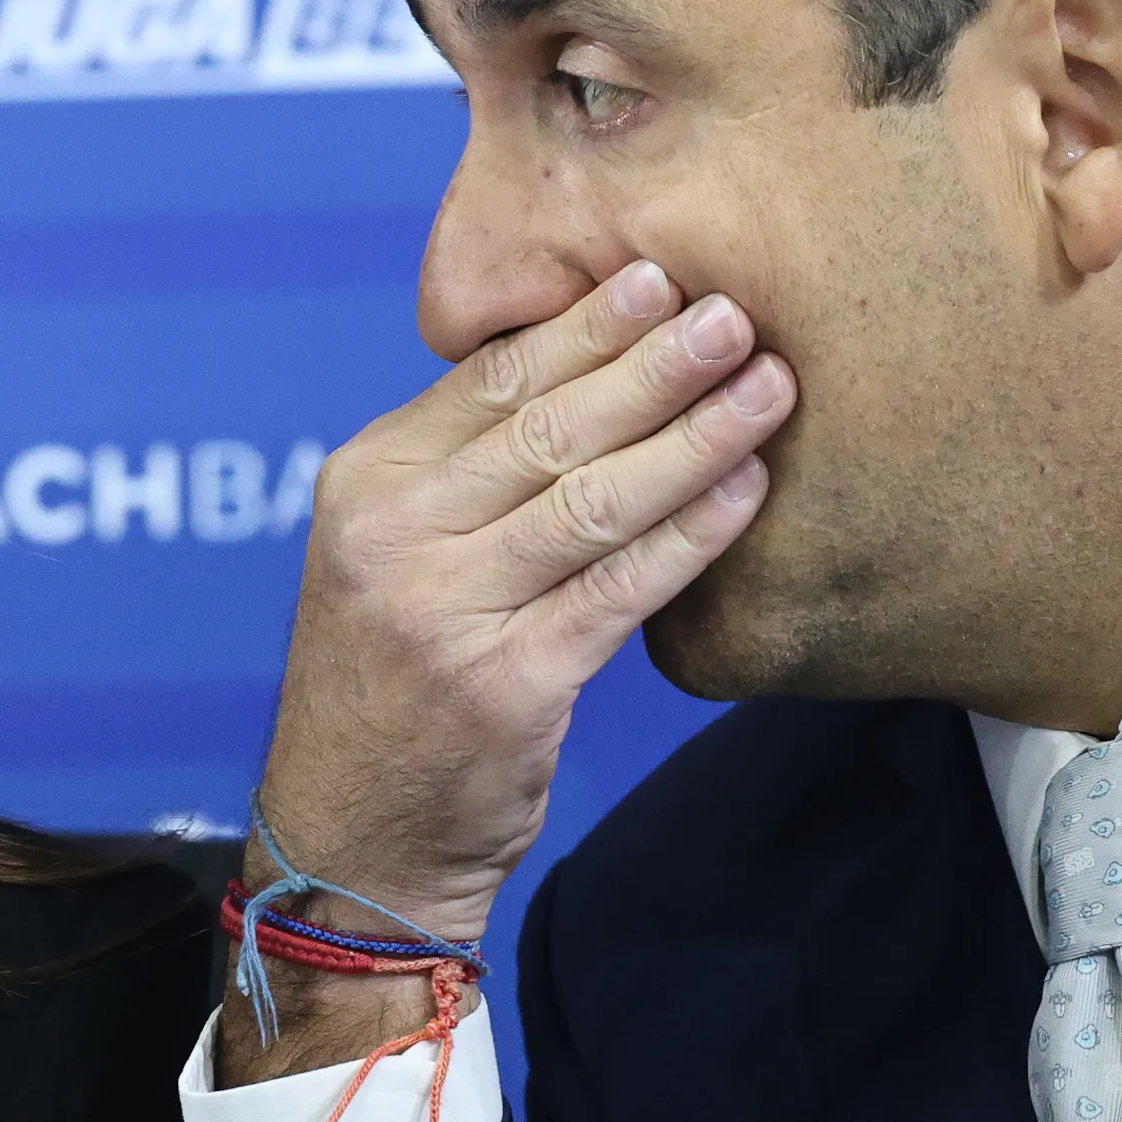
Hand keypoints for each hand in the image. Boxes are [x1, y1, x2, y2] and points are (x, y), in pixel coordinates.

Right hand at [227, 262, 786, 1078]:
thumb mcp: (388, 561)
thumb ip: (462, 476)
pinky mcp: (507, 683)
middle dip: (652, 362)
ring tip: (768, 386)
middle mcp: (391, 538)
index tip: (659, 276)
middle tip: (736, 312)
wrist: (353, 845)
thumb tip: (591, 369)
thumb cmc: (391, 689)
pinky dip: (693, 533)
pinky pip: (621, 588)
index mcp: (360, 486)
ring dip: (693, 436)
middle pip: (545, 425)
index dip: (583, 325)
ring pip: (591, 498)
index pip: (487, 380)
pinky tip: (749, 490)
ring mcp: (443, 611)